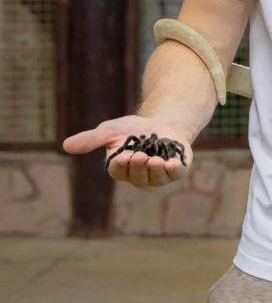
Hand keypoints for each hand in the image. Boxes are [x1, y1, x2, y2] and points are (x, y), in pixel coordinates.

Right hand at [63, 115, 192, 188]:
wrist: (163, 124)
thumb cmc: (134, 130)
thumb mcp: (111, 130)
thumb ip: (92, 139)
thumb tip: (65, 146)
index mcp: (121, 168)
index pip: (118, 170)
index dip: (121, 165)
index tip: (123, 155)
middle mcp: (138, 175)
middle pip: (136, 176)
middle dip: (137, 166)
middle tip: (139, 155)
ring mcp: (158, 175)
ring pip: (154, 178)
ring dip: (154, 170)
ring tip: (155, 159)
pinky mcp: (175, 170)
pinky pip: (174, 174)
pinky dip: (172, 170)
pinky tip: (170, 163)